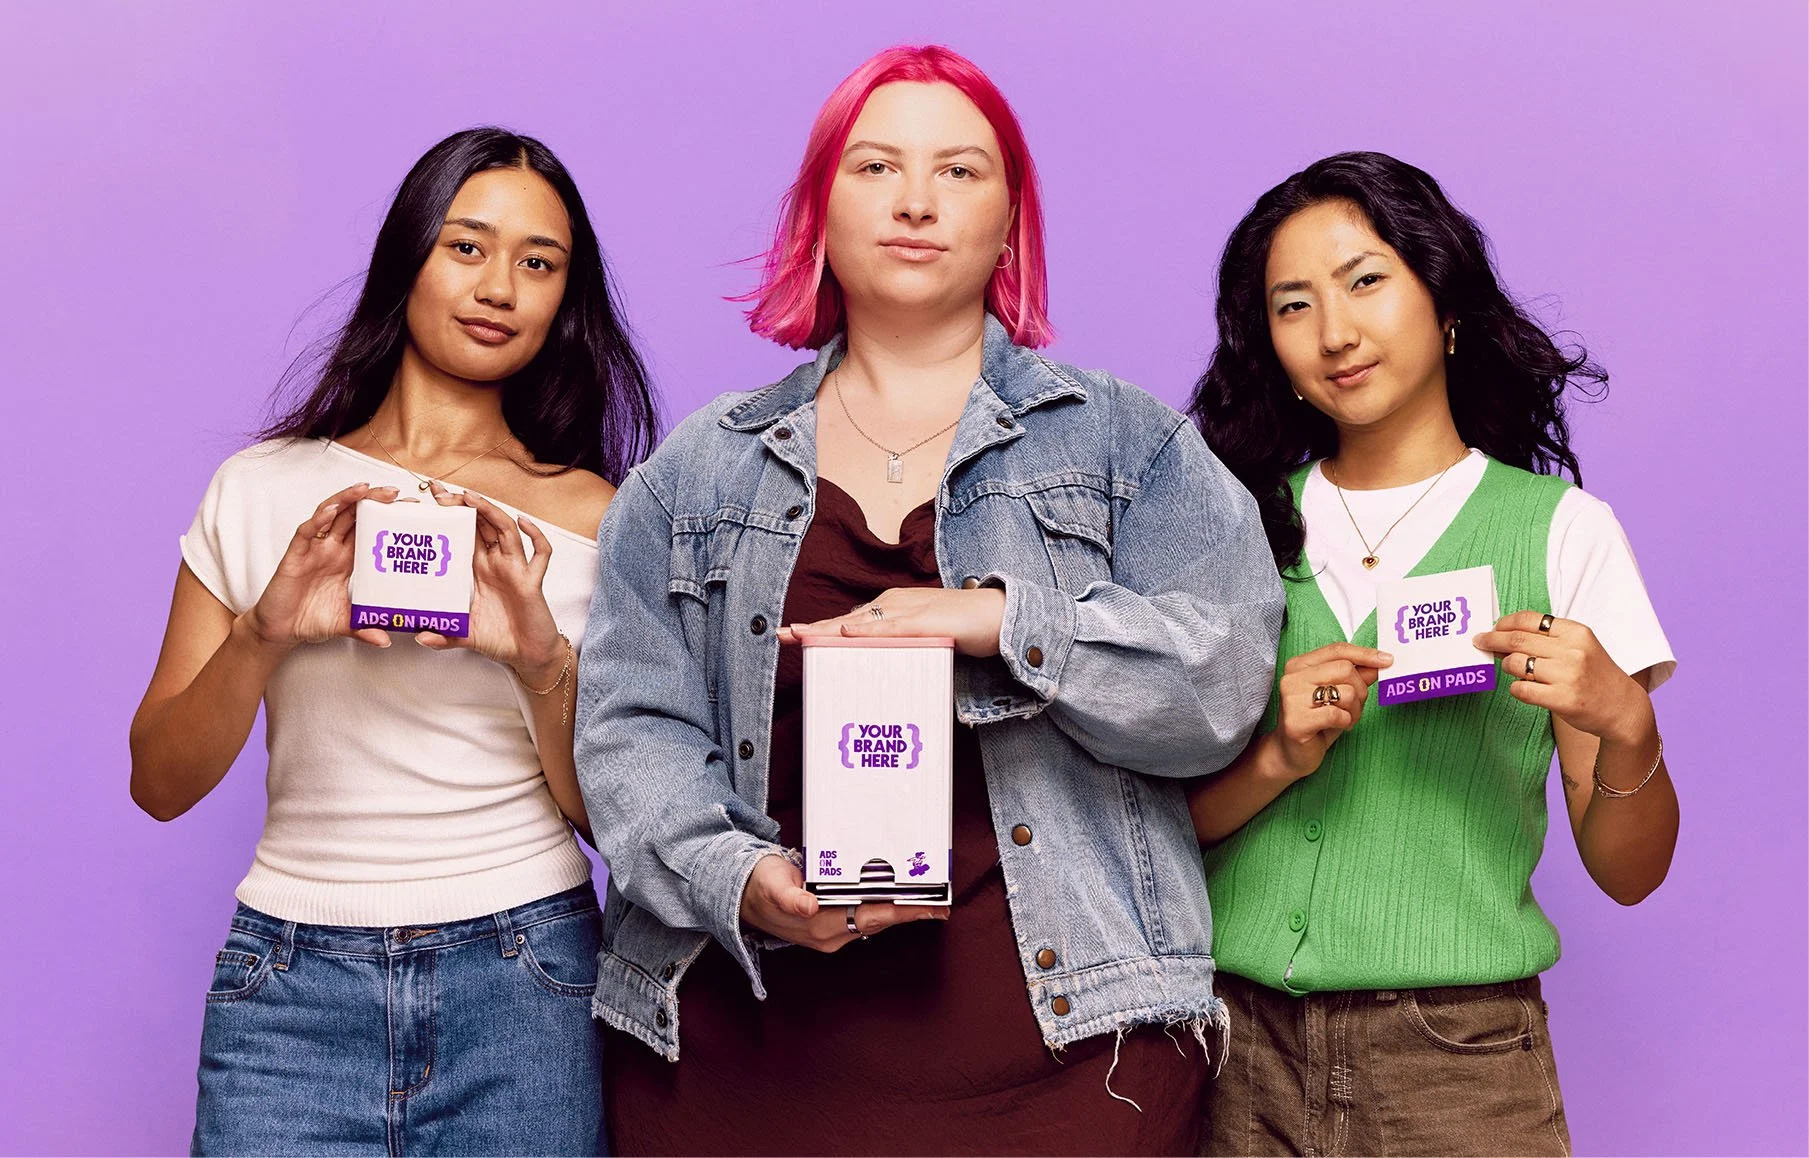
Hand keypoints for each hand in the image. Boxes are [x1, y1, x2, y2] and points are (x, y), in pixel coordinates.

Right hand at [243, 482, 399, 649]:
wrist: (280, 631)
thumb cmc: (311, 620)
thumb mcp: (345, 624)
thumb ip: (365, 628)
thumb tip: (387, 640)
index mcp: (346, 559)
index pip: (370, 531)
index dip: (387, 518)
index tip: (411, 510)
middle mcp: (331, 549)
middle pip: (354, 516)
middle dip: (373, 500)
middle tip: (396, 492)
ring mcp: (313, 550)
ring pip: (330, 515)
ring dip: (347, 499)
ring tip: (365, 488)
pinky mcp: (294, 556)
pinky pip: (307, 532)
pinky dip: (318, 519)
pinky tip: (331, 510)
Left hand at [415, 482, 565, 682]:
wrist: (527, 655)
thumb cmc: (499, 640)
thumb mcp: (464, 636)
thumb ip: (444, 636)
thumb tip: (419, 636)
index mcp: (478, 570)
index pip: (463, 533)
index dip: (451, 514)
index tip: (432, 497)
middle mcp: (496, 564)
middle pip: (482, 524)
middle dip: (464, 506)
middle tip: (442, 494)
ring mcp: (516, 569)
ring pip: (505, 530)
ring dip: (490, 511)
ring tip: (471, 498)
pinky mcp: (532, 581)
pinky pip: (540, 554)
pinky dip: (535, 536)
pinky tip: (524, 522)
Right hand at [738, 853, 948, 952]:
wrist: (742, 896)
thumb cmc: (760, 885)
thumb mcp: (771, 884)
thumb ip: (789, 896)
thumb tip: (809, 905)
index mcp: (819, 924)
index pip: (871, 917)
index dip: (902, 912)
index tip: (929, 907)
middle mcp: (830, 933)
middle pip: (880, 921)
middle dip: (911, 912)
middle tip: (942, 901)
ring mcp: (832, 932)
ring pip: (875, 921)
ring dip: (901, 911)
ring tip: (929, 899)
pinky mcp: (831, 925)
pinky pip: (865, 917)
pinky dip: (885, 908)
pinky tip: (900, 899)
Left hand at [775, 586, 1005, 656]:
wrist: (1002, 616)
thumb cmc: (965, 628)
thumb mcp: (924, 639)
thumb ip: (902, 648)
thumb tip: (878, 667)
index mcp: (894, 607)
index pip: (850, 620)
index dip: (820, 629)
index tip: (792, 636)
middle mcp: (897, 604)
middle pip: (847, 619)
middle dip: (814, 628)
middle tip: (782, 635)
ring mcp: (912, 611)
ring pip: (862, 622)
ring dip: (830, 629)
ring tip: (802, 635)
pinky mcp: (928, 623)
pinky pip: (893, 627)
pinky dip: (869, 630)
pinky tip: (848, 633)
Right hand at [1268, 642, 1392, 779]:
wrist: (1291, 753)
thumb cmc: (1316, 722)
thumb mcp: (1338, 695)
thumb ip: (1356, 676)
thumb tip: (1379, 662)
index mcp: (1299, 665)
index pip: (1338, 650)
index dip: (1365, 654)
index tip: (1387, 660)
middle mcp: (1292, 678)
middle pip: (1345, 669)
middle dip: (1361, 690)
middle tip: (1356, 706)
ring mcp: (1292, 699)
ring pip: (1346, 692)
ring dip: (1355, 710)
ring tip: (1345, 719)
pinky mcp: (1296, 722)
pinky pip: (1338, 714)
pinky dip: (1346, 721)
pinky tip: (1336, 726)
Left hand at [1474, 612, 1652, 743]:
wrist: (1622, 707)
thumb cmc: (1594, 674)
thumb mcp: (1579, 646)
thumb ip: (1547, 639)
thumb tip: (1503, 635)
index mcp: (1576, 632)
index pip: (1529, 619)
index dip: (1504, 623)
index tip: (1492, 628)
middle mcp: (1572, 651)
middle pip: (1517, 640)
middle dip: (1492, 640)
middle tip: (1480, 643)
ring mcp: (1568, 675)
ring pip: (1516, 664)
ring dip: (1506, 666)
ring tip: (1510, 669)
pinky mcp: (1563, 699)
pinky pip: (1522, 690)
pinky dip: (1516, 688)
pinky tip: (1523, 688)